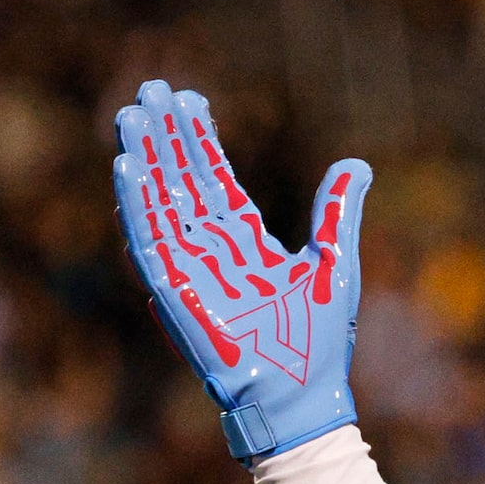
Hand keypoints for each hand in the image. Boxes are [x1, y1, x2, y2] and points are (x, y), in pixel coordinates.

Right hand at [111, 79, 372, 460]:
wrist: (302, 395)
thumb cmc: (318, 340)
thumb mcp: (334, 262)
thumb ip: (337, 211)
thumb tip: (357, 163)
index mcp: (245, 242)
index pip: (213, 179)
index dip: (199, 139)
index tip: (186, 98)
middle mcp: (211, 251)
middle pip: (181, 181)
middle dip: (165, 137)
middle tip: (150, 88)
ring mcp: (191, 269)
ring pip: (160, 202)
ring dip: (145, 158)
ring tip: (131, 114)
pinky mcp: (177, 291)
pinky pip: (151, 241)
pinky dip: (137, 204)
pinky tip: (127, 165)